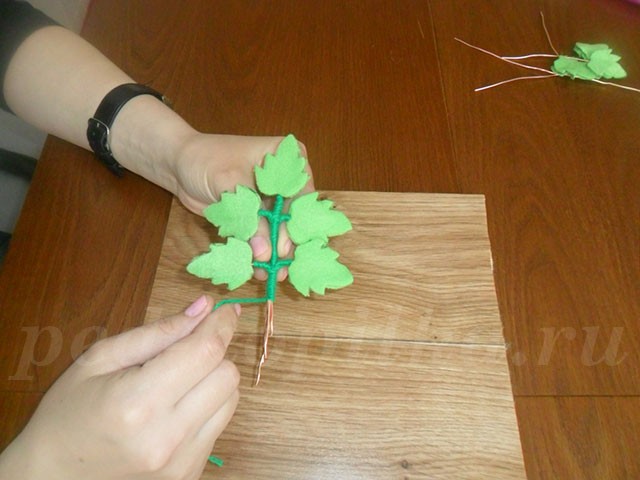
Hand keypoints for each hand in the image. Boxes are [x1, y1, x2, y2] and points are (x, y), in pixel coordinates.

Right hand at [0, 296, 239, 479]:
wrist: (53, 476)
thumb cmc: (69, 412)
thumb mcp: (100, 359)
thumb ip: (158, 332)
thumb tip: (203, 308)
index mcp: (138, 402)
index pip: (205, 352)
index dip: (222, 324)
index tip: (226, 308)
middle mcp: (166, 436)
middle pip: (227, 375)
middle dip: (215, 351)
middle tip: (191, 344)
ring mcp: (180, 462)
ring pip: (230, 399)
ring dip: (214, 379)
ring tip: (179, 379)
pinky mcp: (189, 475)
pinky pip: (219, 425)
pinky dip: (207, 406)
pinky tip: (177, 407)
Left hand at [173, 134, 315, 279]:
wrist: (179, 163)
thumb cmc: (206, 160)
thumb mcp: (231, 185)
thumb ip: (251, 219)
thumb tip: (266, 253)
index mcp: (288, 159)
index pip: (301, 195)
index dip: (297, 223)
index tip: (288, 247)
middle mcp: (285, 179)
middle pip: (293, 216)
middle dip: (287, 242)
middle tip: (281, 267)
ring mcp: (271, 198)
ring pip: (279, 229)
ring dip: (274, 251)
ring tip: (271, 274)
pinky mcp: (256, 214)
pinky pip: (262, 234)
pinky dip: (258, 250)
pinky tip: (256, 268)